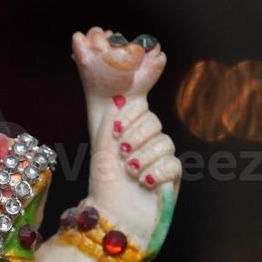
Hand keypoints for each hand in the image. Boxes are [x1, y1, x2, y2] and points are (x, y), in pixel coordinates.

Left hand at [69, 26, 181, 237]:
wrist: (113, 215)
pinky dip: (154, 173)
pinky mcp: (173, 173)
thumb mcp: (101, 127)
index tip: (148, 66)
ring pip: (161, 141)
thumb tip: (88, 47)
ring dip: (139, 158)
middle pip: (151, 118)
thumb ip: (104, 94)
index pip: (140, 92)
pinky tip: (144, 181)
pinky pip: (172, 163)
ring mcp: (162, 154)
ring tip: (129, 171)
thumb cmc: (104, 175)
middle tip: (119, 151)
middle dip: (131, 135)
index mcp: (130, 121)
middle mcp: (147, 135)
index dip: (143, 78)